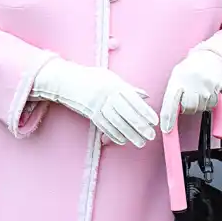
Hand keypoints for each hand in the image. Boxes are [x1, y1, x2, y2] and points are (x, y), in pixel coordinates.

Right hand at [31, 60, 157, 146]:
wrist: (66, 80)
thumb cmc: (92, 78)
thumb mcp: (111, 78)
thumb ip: (128, 88)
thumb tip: (145, 96)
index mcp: (114, 85)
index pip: (133, 100)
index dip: (144, 111)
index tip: (154, 121)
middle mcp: (106, 95)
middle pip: (126, 113)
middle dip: (139, 126)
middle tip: (151, 136)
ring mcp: (97, 104)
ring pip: (115, 122)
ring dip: (129, 134)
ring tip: (140, 142)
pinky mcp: (89, 113)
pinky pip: (103, 126)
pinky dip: (114, 135)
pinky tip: (123, 141)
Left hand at [160, 49, 221, 133]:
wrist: (211, 57)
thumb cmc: (191, 69)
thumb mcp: (177, 77)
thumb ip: (172, 94)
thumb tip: (168, 115)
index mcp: (176, 80)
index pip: (170, 104)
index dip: (168, 119)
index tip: (167, 130)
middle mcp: (189, 83)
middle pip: (189, 108)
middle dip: (189, 106)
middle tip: (190, 96)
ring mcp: (203, 86)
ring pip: (201, 107)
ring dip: (200, 103)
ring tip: (199, 90)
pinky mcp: (215, 88)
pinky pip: (211, 103)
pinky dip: (209, 100)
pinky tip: (207, 90)